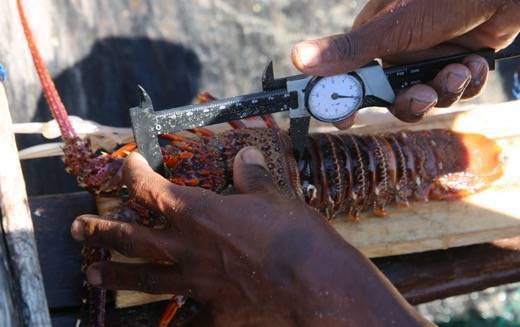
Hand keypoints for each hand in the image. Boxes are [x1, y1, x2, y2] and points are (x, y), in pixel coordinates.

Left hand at [71, 149, 429, 325]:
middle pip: (132, 238)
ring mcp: (197, 285)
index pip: (153, 190)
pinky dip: (171, 321)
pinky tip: (160, 323)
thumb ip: (253, 177)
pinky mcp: (214, 314)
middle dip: (102, 230)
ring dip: (116, 274)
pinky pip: (183, 320)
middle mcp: (188, 249)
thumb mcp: (276, 198)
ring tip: (93, 274)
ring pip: (145, 278)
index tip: (128, 165)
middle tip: (78, 228)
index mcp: (199, 214)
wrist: (315, 286)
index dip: (135, 174)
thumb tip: (245, 156)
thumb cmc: (296, 236)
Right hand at [292, 0, 519, 127]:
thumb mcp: (393, 27)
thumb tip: (298, 58)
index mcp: (374, 39)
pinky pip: (455, 90)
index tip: (343, 120)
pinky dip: (467, 81)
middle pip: (391, 97)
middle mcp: (399, 51)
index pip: (350, 77)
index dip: (346, 100)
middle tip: (423, 94)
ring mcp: (429, 57)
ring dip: (445, 89)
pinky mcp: (457, 62)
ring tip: (460, 69)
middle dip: (411, 100)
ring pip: (426, 98)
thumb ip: (349, 50)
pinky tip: (475, 62)